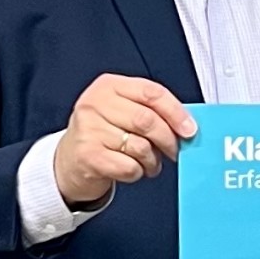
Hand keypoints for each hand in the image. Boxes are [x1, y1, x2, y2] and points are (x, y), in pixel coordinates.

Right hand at [51, 75, 196, 208]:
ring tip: (149, 163)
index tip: (189, 129)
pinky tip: (131, 169)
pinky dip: (137, 172)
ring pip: (140, 146)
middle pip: (147, 120)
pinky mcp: (88, 155)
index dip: (175, 112)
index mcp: (108, 86)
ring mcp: (88, 129)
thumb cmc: (102, 134)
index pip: (151, 92)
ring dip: (152, 160)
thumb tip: (185, 125)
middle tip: (173, 151)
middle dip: (168, 139)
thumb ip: (149, 111)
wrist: (69, 161)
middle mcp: (95, 104)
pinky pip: (129, 167)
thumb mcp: (121, 111)